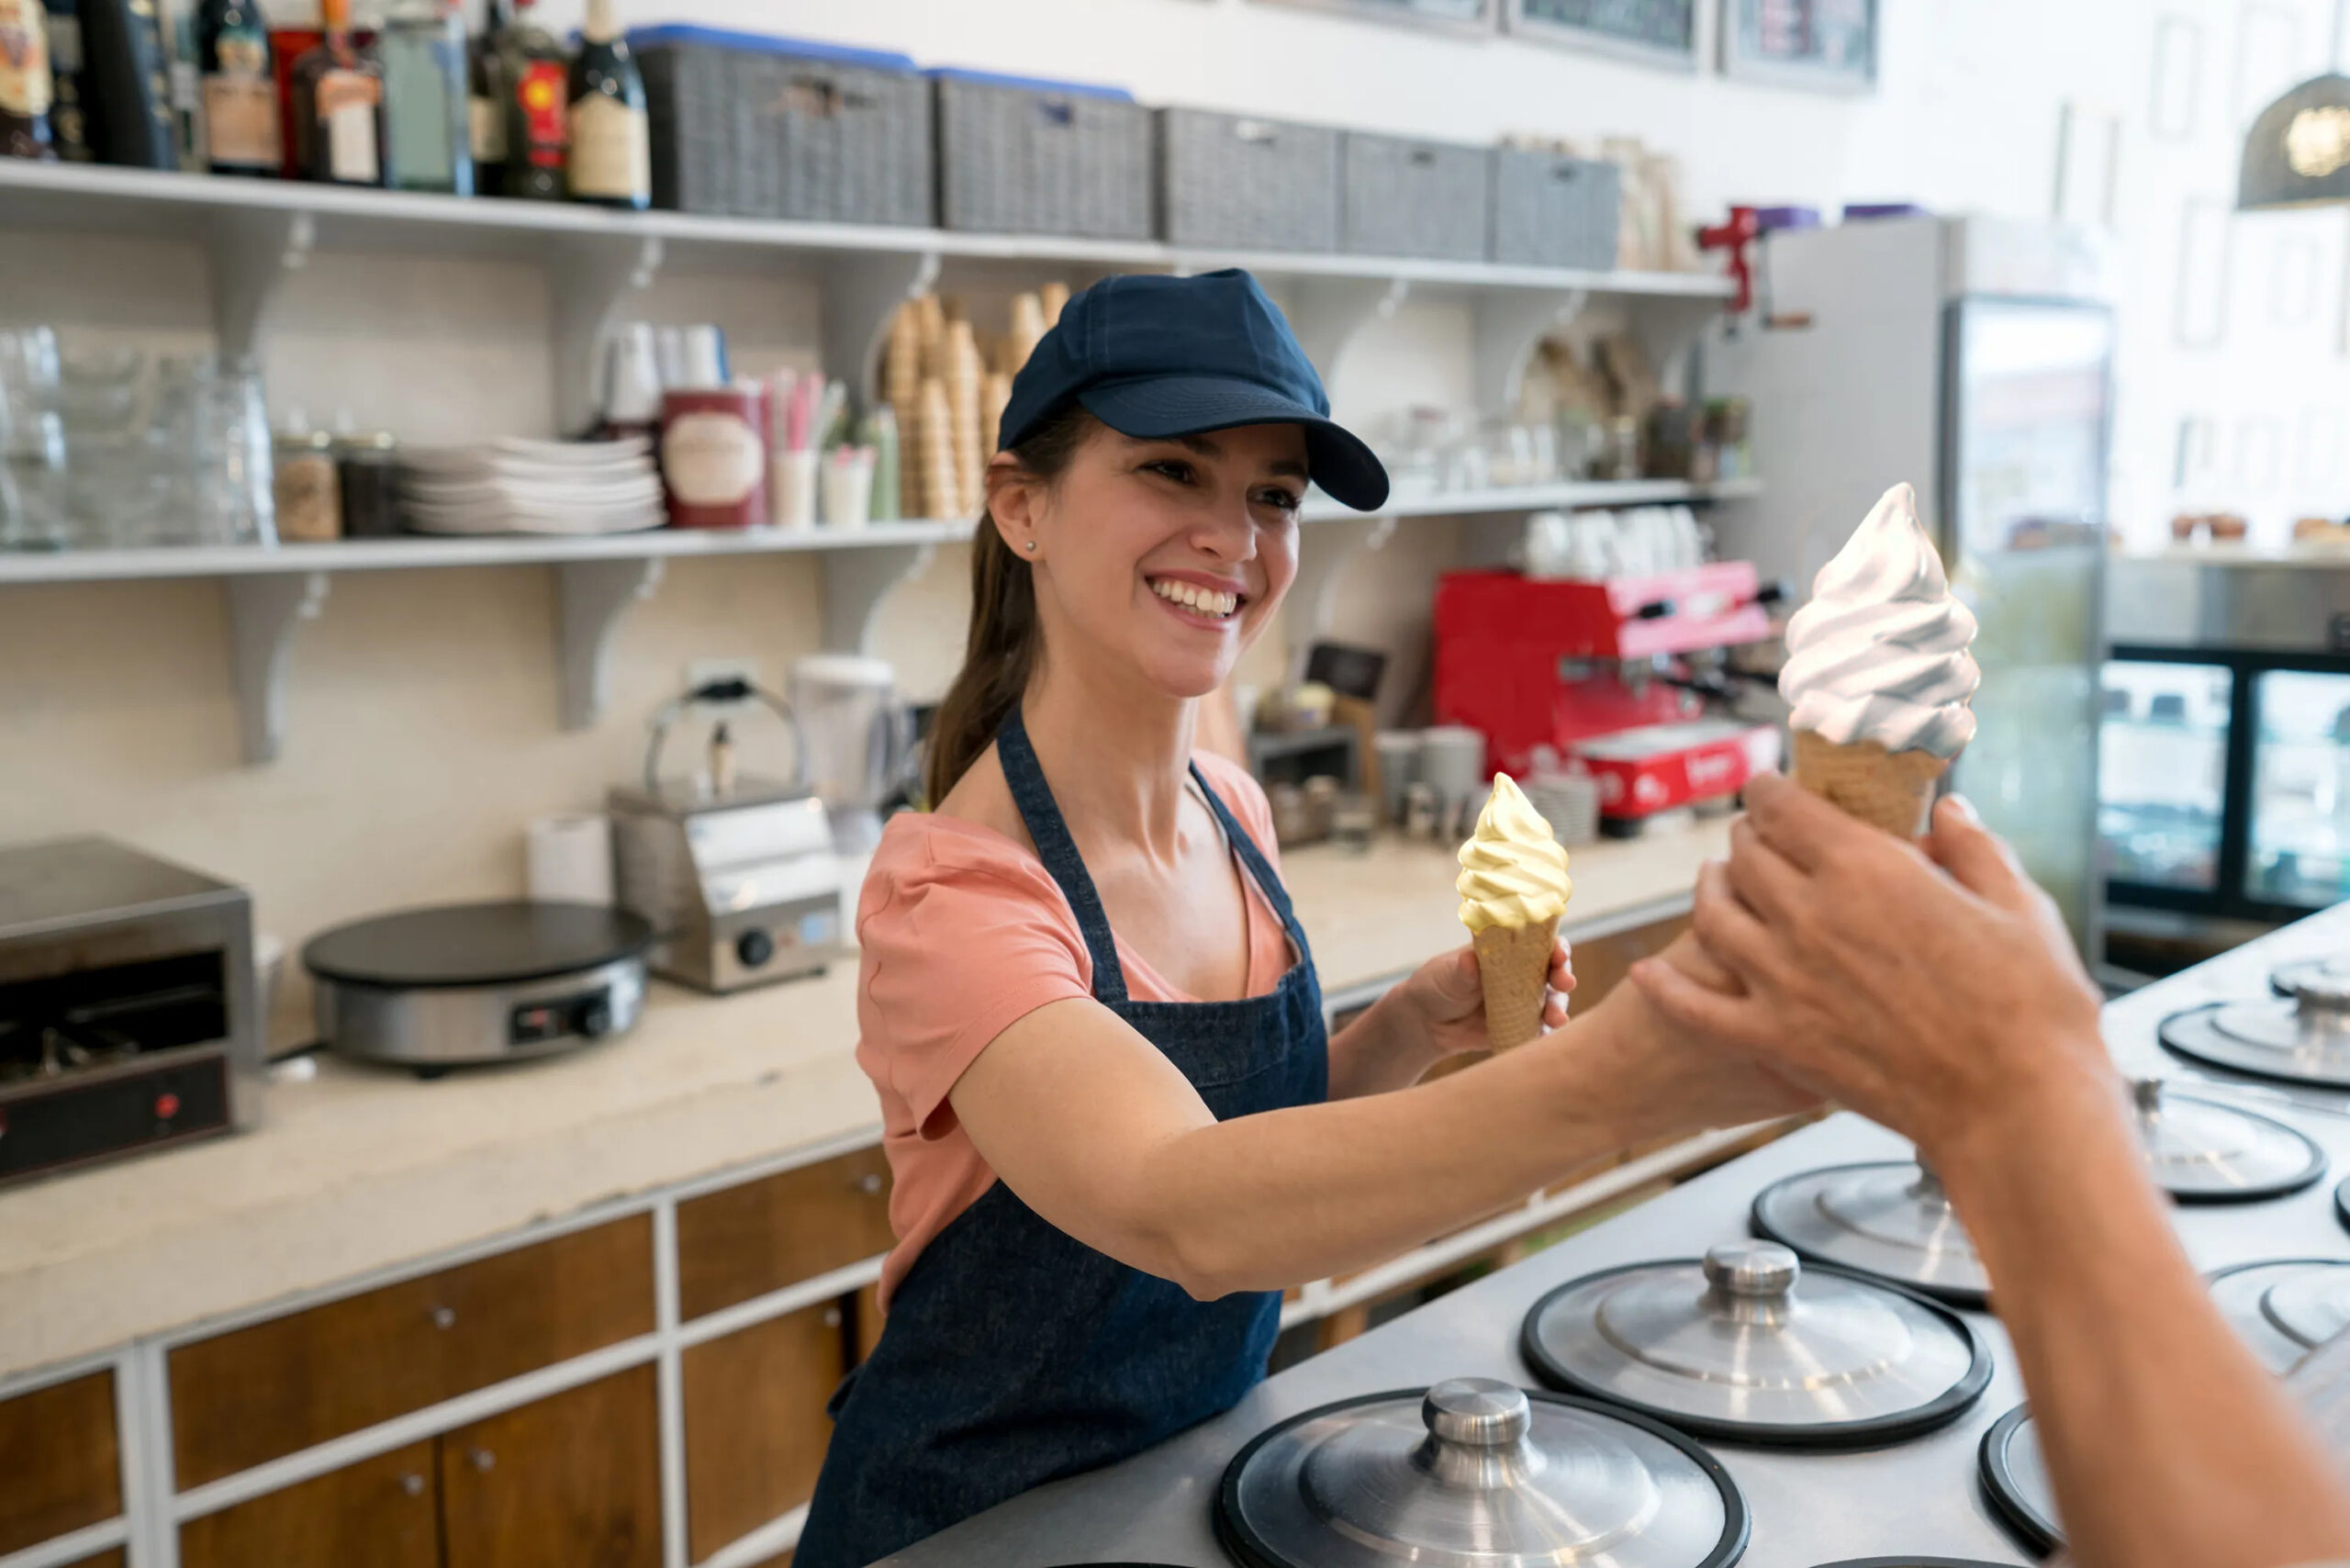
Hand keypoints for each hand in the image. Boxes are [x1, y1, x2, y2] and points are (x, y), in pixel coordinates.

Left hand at [1400, 937, 1575, 1055]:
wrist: (1426, 1023)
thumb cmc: (1438, 984)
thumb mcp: (1447, 973)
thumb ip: (1462, 969)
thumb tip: (1469, 961)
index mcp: (1509, 952)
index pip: (1539, 944)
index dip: (1555, 947)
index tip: (1559, 954)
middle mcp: (1522, 975)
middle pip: (1554, 973)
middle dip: (1564, 976)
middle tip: (1565, 983)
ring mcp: (1524, 1003)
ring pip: (1552, 1003)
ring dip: (1558, 1008)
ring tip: (1556, 1018)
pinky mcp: (1520, 1028)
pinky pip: (1539, 1031)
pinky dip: (1545, 1034)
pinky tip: (1546, 1036)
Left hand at [1629, 773, 2107, 1162]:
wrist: (2016, 1106)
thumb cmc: (2033, 1008)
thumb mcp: (2018, 905)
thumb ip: (1973, 848)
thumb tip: (1948, 811)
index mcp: (1866, 868)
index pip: (1786, 807)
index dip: (1771, 792)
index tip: (1770, 790)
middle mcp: (1809, 914)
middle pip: (1746, 856)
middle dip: (1748, 838)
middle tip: (1754, 838)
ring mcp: (1783, 979)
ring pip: (1711, 915)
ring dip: (1708, 891)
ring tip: (1715, 883)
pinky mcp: (1773, 1039)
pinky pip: (1695, 1006)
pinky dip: (1664, 986)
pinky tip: (1646, 973)